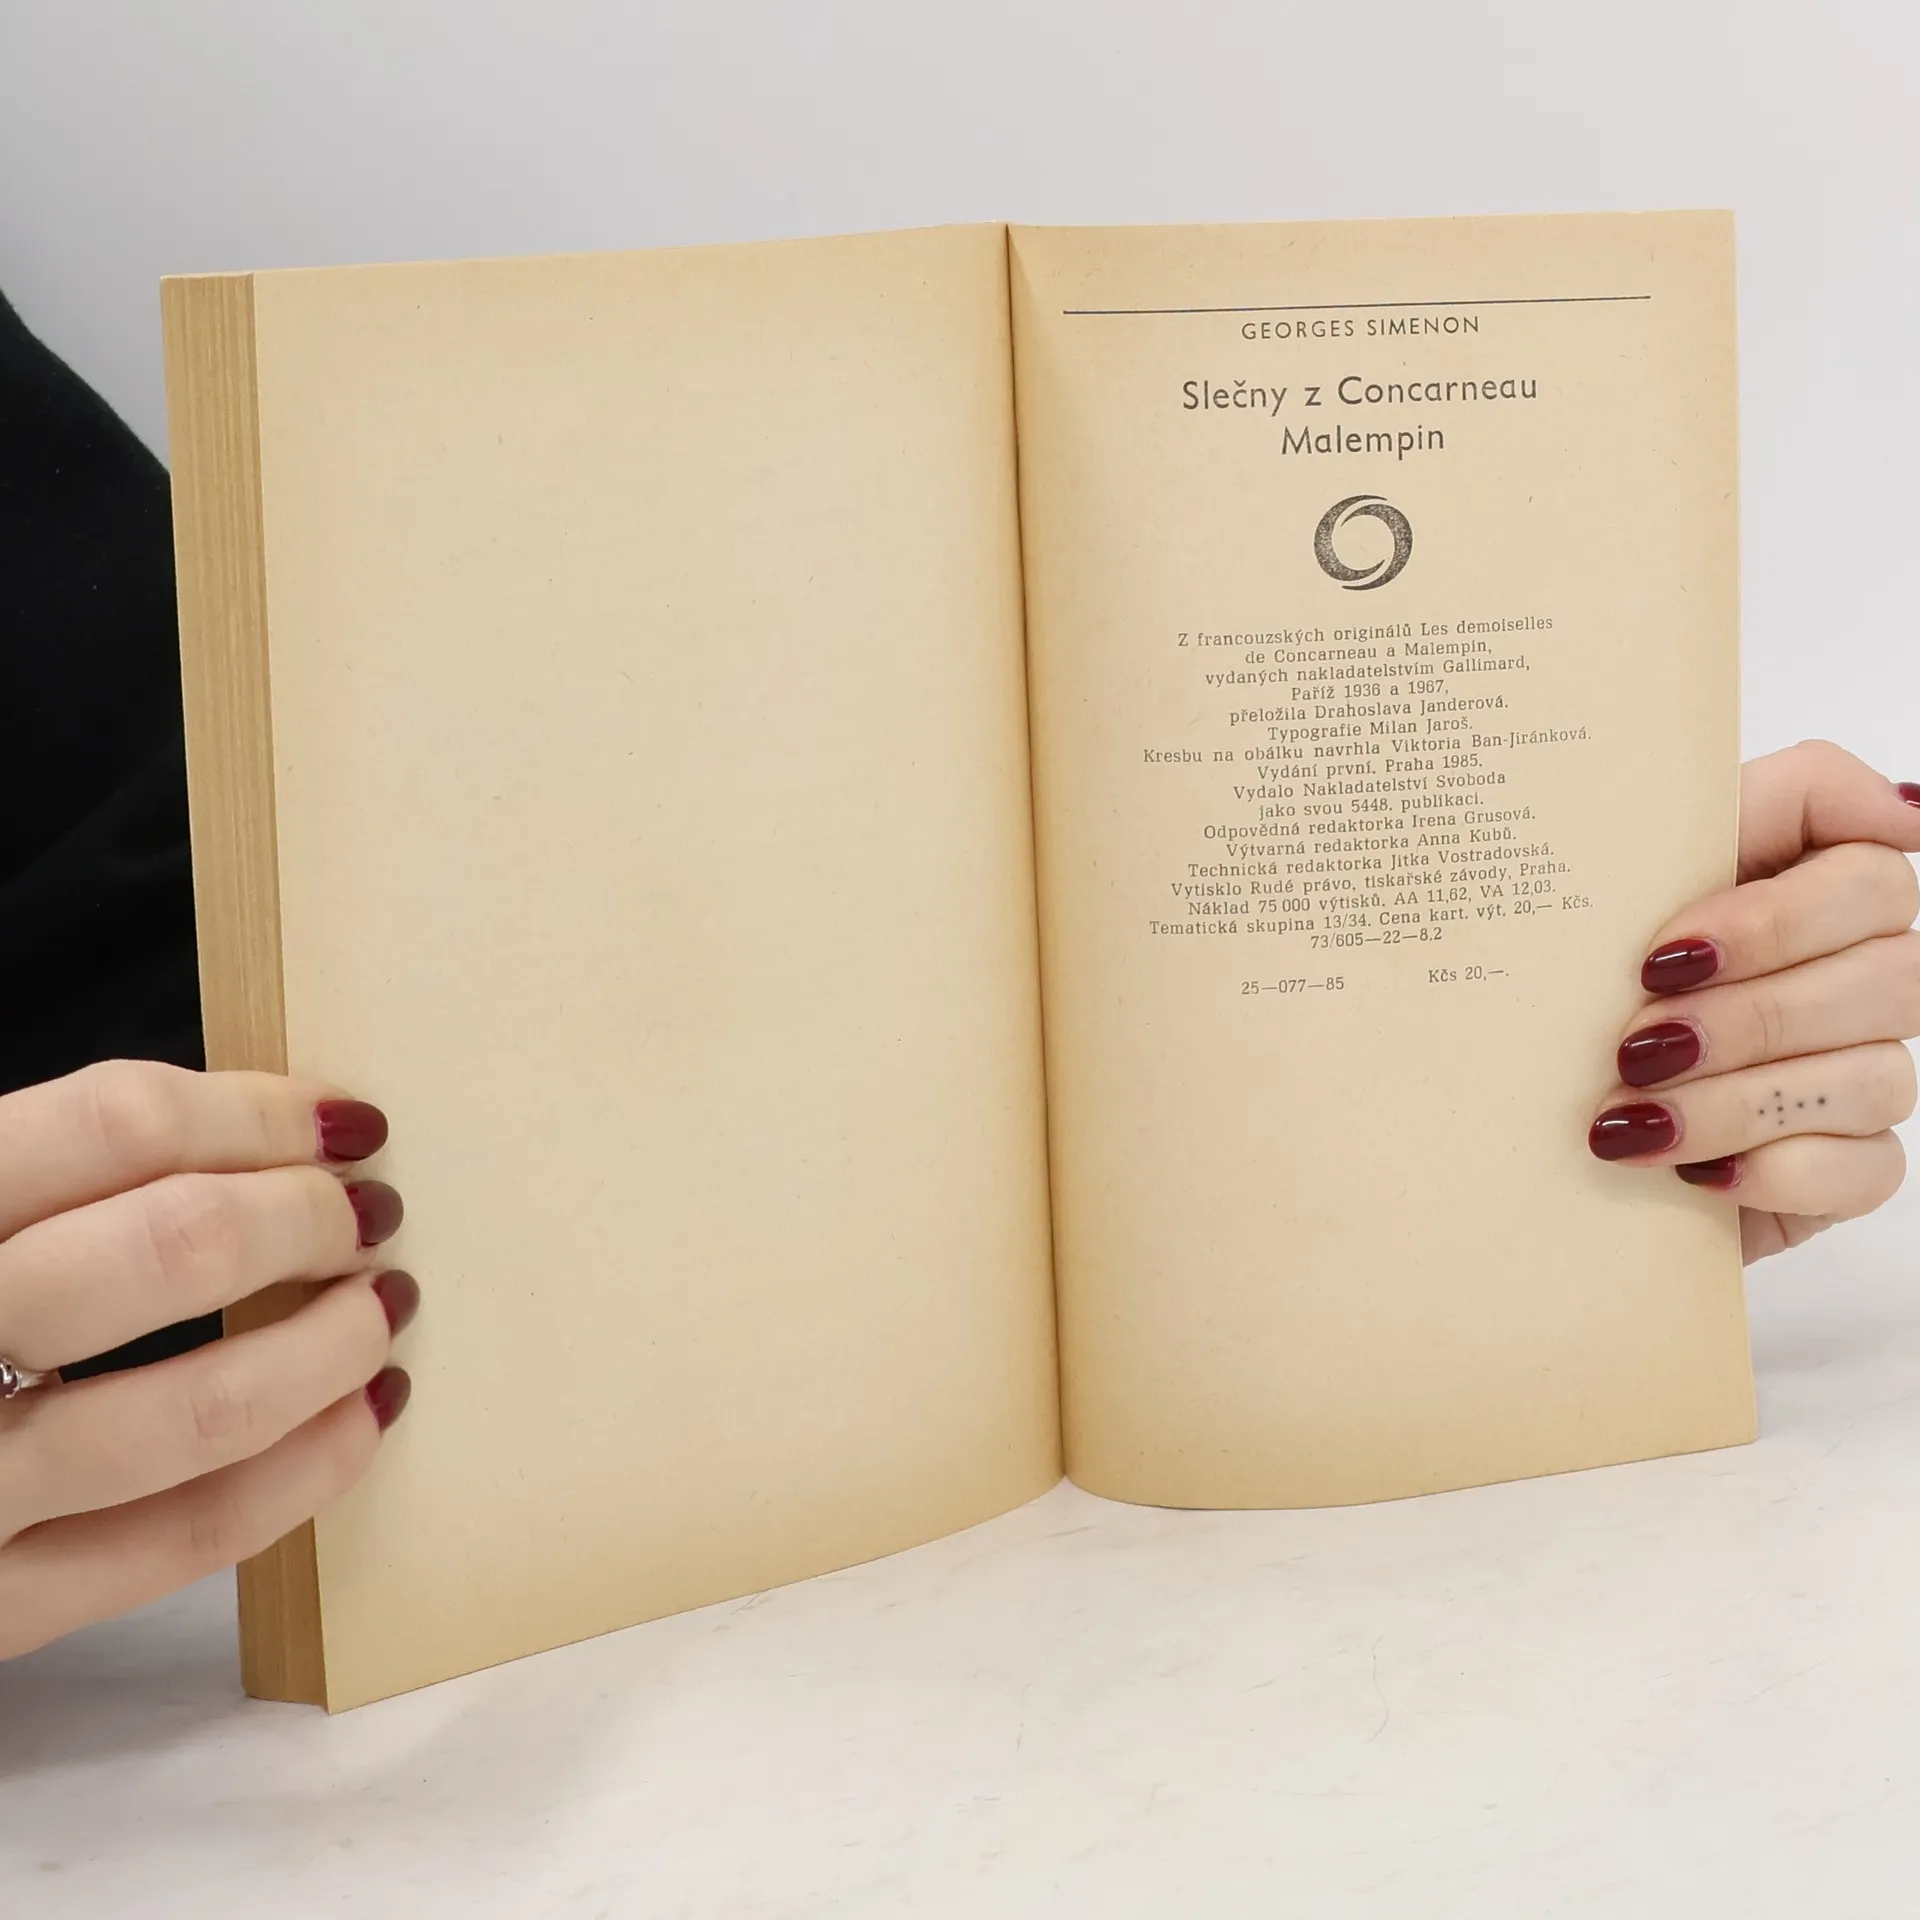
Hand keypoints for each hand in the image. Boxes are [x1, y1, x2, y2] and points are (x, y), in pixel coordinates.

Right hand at [0, 1062, 413, 1656]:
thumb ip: (26, 1172)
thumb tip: (228, 1131)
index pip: (111, 1126)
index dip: (255, 1112)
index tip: (342, 1120)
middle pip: (167, 1251)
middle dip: (303, 1220)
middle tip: (368, 1211)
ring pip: (191, 1413)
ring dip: (325, 1350)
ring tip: (384, 1309)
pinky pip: (173, 1548)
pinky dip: (297, 1478)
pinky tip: (361, 1422)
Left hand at [1590, 742, 1919, 1260]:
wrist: (1525, 1111)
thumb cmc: (1572, 981)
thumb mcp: (1606, 885)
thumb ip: (1704, 817)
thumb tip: (1892, 802)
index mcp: (1810, 887)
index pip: (1873, 872)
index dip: (1776, 917)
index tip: (1664, 954)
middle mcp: (1861, 973)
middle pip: (1889, 977)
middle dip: (1746, 1018)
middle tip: (1633, 1046)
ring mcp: (1867, 1070)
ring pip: (1875, 1078)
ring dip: (1735, 1103)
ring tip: (1630, 1116)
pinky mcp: (1852, 1166)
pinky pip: (1865, 1169)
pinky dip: (1771, 1172)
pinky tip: (1693, 1173)